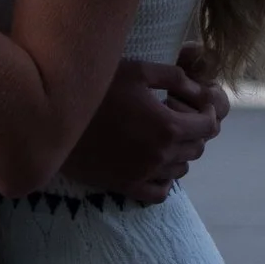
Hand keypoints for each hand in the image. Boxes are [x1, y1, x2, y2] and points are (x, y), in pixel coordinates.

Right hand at [62, 59, 231, 202]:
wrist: (56, 117)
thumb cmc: (98, 88)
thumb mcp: (139, 71)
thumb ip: (176, 79)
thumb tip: (201, 91)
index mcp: (168, 127)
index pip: (209, 127)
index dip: (208, 114)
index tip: (197, 105)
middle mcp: (160, 155)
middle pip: (196, 149)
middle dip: (193, 132)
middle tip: (176, 116)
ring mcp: (143, 174)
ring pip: (181, 170)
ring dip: (179, 153)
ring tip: (161, 137)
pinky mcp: (124, 186)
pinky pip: (159, 193)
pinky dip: (164, 180)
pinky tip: (154, 164)